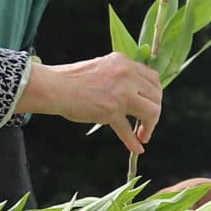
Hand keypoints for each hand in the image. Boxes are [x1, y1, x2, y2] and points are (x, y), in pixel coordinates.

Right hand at [23, 53, 163, 153]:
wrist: (55, 87)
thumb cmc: (73, 79)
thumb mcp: (103, 67)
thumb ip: (121, 76)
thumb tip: (137, 94)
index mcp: (124, 62)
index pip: (154, 79)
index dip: (155, 95)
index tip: (150, 105)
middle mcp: (127, 75)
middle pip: (156, 96)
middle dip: (154, 112)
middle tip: (146, 123)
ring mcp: (121, 93)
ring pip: (151, 112)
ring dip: (150, 126)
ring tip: (143, 135)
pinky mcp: (111, 111)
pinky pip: (128, 130)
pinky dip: (133, 141)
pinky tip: (137, 148)